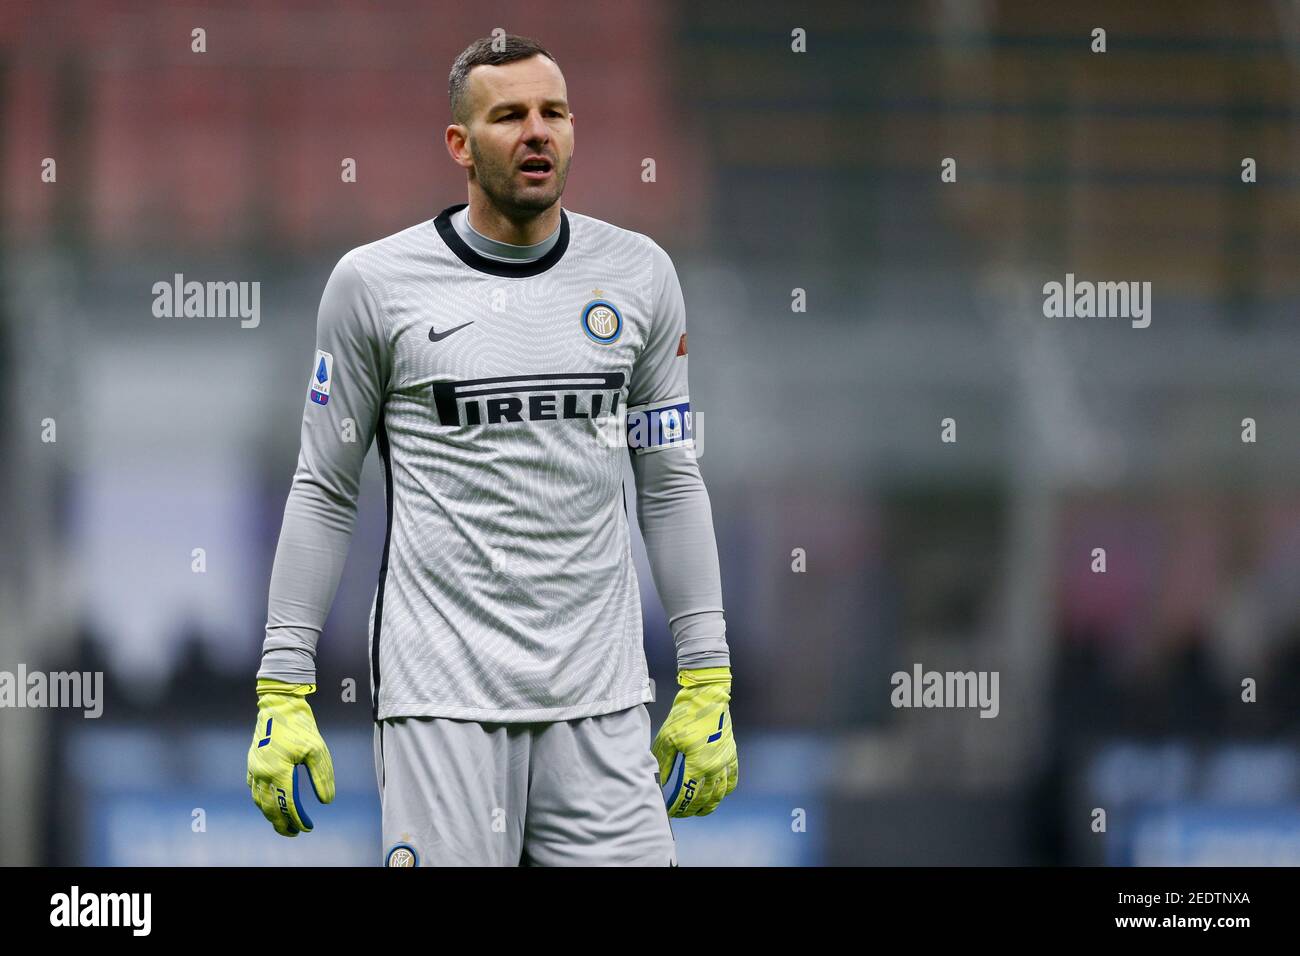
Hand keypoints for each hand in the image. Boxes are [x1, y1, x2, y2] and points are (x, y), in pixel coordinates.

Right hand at [246, 679, 334, 835]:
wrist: (279, 705)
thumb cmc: (301, 726)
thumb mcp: (318, 750)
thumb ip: (321, 777)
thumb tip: (326, 801)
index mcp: (278, 771)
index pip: (286, 805)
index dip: (297, 820)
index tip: (307, 828)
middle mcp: (262, 773)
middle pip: (269, 808)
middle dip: (281, 824)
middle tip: (294, 833)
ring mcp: (254, 768)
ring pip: (259, 800)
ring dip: (270, 814)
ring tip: (283, 822)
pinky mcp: (252, 762)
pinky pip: (253, 788)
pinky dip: (262, 800)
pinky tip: (271, 802)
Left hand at [652, 666, 737, 816]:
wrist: (707, 697)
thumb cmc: (685, 715)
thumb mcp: (668, 738)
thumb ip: (664, 763)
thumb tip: (659, 781)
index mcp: (698, 765)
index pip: (688, 795)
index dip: (678, 806)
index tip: (670, 811)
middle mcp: (715, 767)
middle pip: (704, 799)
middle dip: (691, 809)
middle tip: (681, 812)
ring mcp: (726, 762)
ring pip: (720, 793)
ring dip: (709, 804)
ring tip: (698, 809)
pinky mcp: (732, 754)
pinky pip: (732, 779)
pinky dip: (725, 790)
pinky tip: (718, 794)